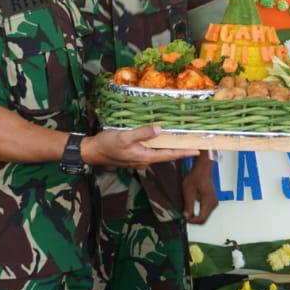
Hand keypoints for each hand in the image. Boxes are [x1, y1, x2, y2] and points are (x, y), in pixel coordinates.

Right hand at [81, 126, 198, 168]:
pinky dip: (160, 145)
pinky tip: (162, 138)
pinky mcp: (134, 154)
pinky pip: (151, 150)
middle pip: (166, 154)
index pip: (169, 155)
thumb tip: (160, 129)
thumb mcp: (124, 137)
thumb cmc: (107, 144)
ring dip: (171, 147)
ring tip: (183, 139)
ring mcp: (139, 158)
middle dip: (180, 149)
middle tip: (194, 143)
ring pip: (159, 152)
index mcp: (145, 157)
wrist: (92, 152)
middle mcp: (145, 159)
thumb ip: (142, 133)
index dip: (183, 152)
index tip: (197, 150)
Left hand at [182, 155, 217, 223]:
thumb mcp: (188, 192)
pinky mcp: (213, 201)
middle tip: (185, 216)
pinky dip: (200, 212)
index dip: (192, 221)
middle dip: (194, 219)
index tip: (185, 218)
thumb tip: (187, 217)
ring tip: (188, 211)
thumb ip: (188, 206)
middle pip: (204, 218)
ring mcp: (214, 202)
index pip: (202, 218)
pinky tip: (193, 207)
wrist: (203, 169)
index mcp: (208, 201)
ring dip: (197, 216)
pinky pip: (207, 211)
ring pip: (206, 215)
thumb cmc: (196, 177)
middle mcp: (213, 203)